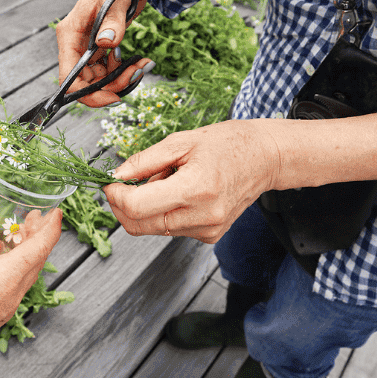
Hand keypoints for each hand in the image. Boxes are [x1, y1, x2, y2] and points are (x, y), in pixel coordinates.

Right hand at [0, 189, 61, 377]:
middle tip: (34, 216)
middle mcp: (13, 293)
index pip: (41, 247)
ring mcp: (6, 305)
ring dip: (26, 250)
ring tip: (17, 233)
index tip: (56, 212)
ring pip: (26, 272)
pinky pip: (15, 283)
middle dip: (38, 234)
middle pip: (37, 258)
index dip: (51, 227)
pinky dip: (14, 265)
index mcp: (8, 278)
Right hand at [56, 0, 152, 107]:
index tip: (113, 97)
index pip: (69, 76)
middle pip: (86, 82)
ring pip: (99, 80)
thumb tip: (106, 43)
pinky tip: (140, 60)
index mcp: (70, 33)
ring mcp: (88, 48)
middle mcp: (75, 44)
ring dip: (121, 79)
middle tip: (135, 74)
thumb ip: (113, 20)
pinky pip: (109, 71)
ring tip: (141, 65)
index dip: (87, 93)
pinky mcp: (100, 49)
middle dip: (111, 85)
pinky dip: (125, 71)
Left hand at [103, 120, 280, 243]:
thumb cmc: (229, 144)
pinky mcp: (209, 235)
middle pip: (139, 226)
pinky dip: (163, 213)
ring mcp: (207, 230)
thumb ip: (144, 161)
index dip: (115, 196)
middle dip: (122, 206)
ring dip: (145, 208)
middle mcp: (202, 216)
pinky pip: (170, 229)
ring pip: (153, 229)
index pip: (136, 208)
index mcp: (194, 189)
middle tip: (124, 184)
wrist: (265, 158)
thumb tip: (117, 175)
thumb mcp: (181, 141)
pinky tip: (178, 192)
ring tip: (164, 181)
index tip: (110, 183)